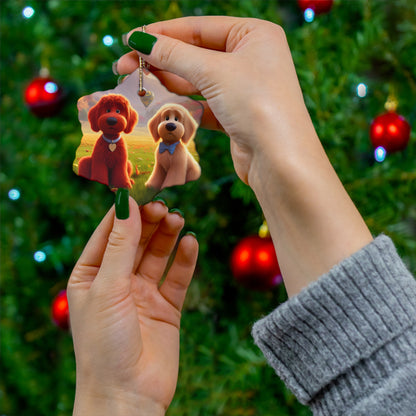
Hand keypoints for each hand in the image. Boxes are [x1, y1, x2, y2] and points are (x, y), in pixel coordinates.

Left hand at [67, 198, 197, 414]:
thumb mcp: (108, 287)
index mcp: (91, 275)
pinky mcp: (167, 307)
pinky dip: (185, 259)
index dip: (124, 211)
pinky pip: (177, 276)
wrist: (128, 396)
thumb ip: (120, 245)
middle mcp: (117, 281)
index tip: (141, 189)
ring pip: (158, 254)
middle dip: (150, 222)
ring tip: (178, 219)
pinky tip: (191, 243)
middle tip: (165, 206)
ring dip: (168, 236)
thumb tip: (126, 203)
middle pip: (136, 240)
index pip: (108, 233)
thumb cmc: (104, 344)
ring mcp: (143, 293)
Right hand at [116, 16, 309, 184]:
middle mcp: (251, 58)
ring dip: (168, 84)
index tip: (130, 40)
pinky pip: (204, 104)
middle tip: (124, 67)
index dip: (162, 34)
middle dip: (160, 61)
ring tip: (138, 86)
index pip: (198, 28)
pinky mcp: (236, 115)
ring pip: (198, 80)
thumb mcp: (213, 72)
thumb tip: (140, 40)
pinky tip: (161, 106)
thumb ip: (175, 55)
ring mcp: (244, 88)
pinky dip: (184, 106)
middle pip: (196, 54)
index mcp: (254, 35)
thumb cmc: (256, 105)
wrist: (279, 161)